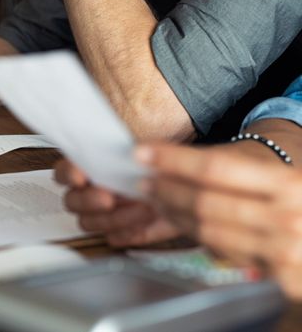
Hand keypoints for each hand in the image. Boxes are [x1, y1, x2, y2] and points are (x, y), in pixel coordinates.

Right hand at [54, 159, 180, 246]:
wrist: (185, 184)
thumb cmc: (160, 164)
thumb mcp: (147, 149)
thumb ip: (130, 150)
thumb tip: (127, 153)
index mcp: (88, 167)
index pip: (64, 172)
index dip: (68, 174)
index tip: (81, 177)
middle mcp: (89, 192)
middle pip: (71, 202)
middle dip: (89, 201)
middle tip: (108, 198)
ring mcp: (102, 215)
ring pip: (89, 223)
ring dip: (113, 217)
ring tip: (141, 206)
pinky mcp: (119, 232)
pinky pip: (113, 238)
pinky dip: (128, 231)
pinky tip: (144, 221)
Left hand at [137, 144, 301, 299]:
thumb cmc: (293, 188)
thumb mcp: (272, 168)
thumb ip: (227, 165)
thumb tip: (167, 161)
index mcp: (287, 183)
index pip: (215, 168)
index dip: (173, 160)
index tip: (142, 153)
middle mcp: (288, 217)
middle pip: (205, 203)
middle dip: (166, 191)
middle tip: (145, 181)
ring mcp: (284, 251)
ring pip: (207, 232)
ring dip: (174, 215)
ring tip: (158, 201)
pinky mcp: (279, 276)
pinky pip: (223, 254)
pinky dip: (197, 236)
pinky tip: (184, 223)